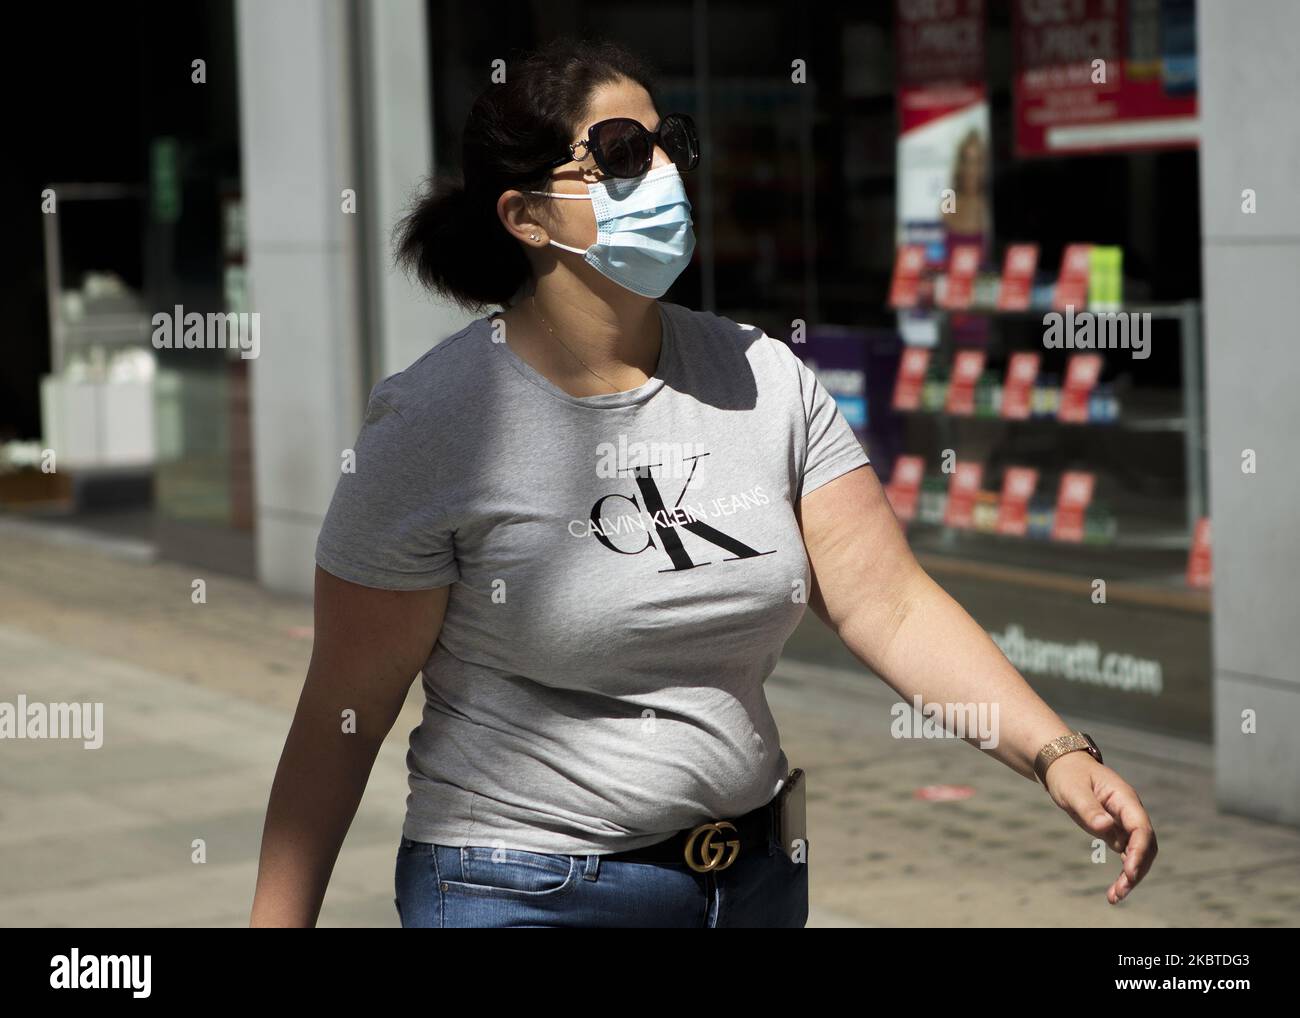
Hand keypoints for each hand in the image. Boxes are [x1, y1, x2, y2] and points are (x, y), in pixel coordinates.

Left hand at [1043, 752, 1157, 903]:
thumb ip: (1089, 808)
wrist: (1062, 767)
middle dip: (1137, 869)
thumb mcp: (1073, 790)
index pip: (1141, 828)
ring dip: (1131, 876)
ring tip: (1115, 897)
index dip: (1138, 851)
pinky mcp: (1116, 832)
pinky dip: (1122, 873)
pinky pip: (1126, 855)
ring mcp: (1125, 823)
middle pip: (1145, 845)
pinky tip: (1114, 891)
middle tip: (1121, 891)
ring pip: (1138, 854)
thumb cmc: (1068, 775)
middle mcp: (1130, 812)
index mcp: (1124, 799)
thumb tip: (1105, 827)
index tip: (1128, 870)